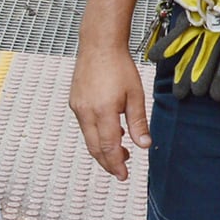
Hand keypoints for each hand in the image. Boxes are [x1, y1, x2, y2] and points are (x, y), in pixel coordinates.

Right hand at [70, 43, 150, 178]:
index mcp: (103, 111)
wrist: (99, 44)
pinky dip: (96, 135)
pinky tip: (110, 131)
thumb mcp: (136, 95)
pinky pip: (85, 126)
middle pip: (95, 148)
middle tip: (120, 172)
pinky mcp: (75, 102)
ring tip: (119, 153)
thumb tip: (144, 145)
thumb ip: (138, 122)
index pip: (108, 147)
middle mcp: (86, 112)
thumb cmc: (119, 65)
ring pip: (88, 138)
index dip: (116, 164)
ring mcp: (78, 107)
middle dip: (107, 163)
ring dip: (102, 149)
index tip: (124, 174)